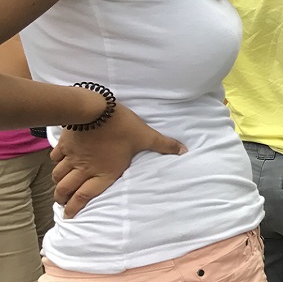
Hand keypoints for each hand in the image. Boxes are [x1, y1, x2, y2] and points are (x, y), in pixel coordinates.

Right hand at [50, 103, 185, 217]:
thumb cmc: (121, 126)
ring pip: (58, 175)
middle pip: (66, 189)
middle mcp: (85, 169)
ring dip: (57, 183)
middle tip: (62, 204)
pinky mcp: (65, 145)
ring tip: (58, 188)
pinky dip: (56, 162)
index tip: (69, 215)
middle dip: (62, 199)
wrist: (94, 110)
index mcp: (104, 172)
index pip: (85, 196)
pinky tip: (58, 161)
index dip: (75, 207)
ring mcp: (72, 157)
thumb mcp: (145, 136)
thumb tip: (184, 151)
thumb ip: (163, 145)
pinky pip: (56, 157)